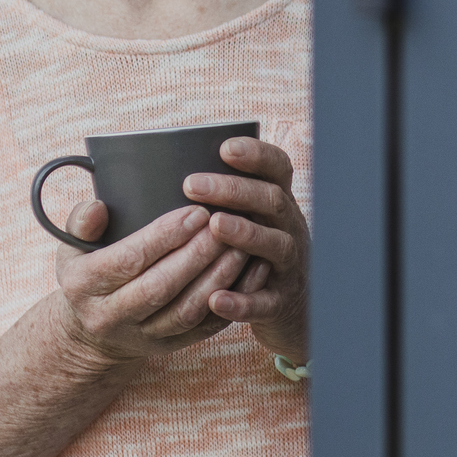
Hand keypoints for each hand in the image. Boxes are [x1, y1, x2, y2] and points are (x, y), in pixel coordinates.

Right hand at [48, 199, 250, 370]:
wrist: (93, 332)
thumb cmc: (89, 274)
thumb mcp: (73, 248)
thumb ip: (81, 223)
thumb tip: (96, 207)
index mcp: (83, 286)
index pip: (128, 260)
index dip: (164, 237)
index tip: (196, 212)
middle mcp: (110, 316)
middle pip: (160, 287)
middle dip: (197, 255)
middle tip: (225, 225)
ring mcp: (142, 336)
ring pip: (186, 311)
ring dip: (218, 278)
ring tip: (241, 245)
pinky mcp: (170, 345)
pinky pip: (205, 327)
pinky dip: (232, 300)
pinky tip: (251, 272)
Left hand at [184, 136, 309, 361]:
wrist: (288, 309)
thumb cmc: (251, 255)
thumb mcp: (250, 221)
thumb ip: (223, 201)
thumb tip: (167, 175)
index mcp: (278, 205)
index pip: (277, 169)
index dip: (256, 155)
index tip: (225, 147)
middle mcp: (289, 229)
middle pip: (271, 201)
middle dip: (235, 190)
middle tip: (192, 184)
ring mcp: (289, 266)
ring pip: (276, 245)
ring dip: (246, 233)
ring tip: (214, 225)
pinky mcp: (281, 304)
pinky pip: (264, 303)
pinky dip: (242, 301)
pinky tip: (215, 299)